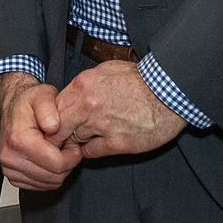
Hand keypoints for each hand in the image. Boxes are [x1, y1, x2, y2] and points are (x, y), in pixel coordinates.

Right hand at [0, 72, 80, 190]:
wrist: (12, 106)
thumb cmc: (29, 102)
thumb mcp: (43, 95)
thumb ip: (48, 109)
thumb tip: (53, 127)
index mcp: (19, 140)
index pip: (57, 165)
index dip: (73, 156)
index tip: (73, 143)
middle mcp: (10, 158)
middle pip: (54, 177)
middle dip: (67, 163)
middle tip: (67, 146)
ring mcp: (9, 169)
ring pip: (49, 184)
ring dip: (58, 170)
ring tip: (58, 150)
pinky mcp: (11, 176)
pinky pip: (40, 186)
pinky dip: (49, 176)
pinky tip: (48, 159)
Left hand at [55, 61, 187, 158]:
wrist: (169, 90)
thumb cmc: (141, 79)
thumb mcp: (107, 70)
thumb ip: (85, 84)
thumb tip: (72, 95)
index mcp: (83, 85)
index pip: (53, 108)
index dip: (52, 119)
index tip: (54, 125)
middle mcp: (88, 105)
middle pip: (58, 128)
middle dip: (57, 135)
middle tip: (59, 140)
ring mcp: (101, 125)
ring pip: (74, 141)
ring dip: (75, 143)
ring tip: (79, 143)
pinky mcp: (118, 142)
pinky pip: (91, 152)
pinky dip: (90, 151)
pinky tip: (95, 146)